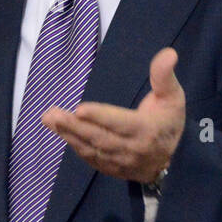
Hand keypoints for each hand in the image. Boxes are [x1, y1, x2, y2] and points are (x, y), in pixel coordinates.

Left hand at [43, 47, 184, 183]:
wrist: (173, 160)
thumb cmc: (169, 122)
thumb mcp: (172, 97)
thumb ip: (164, 76)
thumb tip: (168, 53)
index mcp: (146, 130)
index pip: (120, 123)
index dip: (100, 116)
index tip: (79, 109)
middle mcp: (131, 149)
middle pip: (99, 137)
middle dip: (73, 126)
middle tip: (52, 114)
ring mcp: (120, 162)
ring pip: (91, 148)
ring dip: (68, 134)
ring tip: (49, 119)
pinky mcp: (111, 169)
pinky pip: (90, 157)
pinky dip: (74, 145)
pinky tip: (60, 131)